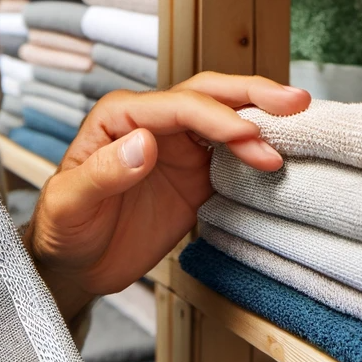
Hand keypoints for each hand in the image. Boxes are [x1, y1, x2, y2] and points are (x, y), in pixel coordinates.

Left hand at [23, 72, 308, 320]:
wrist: (74, 266)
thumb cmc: (62, 228)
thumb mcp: (70, 203)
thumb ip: (104, 172)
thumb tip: (145, 142)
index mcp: (121, 117)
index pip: (177, 106)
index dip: (216, 117)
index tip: (249, 135)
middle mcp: (153, 122)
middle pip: (209, 95)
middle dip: (252, 94)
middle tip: (293, 101)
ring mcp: (177, 147)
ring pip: (226, 119)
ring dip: (262, 121)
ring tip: (299, 129)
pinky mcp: (195, 175)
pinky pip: (232, 155)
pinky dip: (258, 152)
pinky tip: (283, 155)